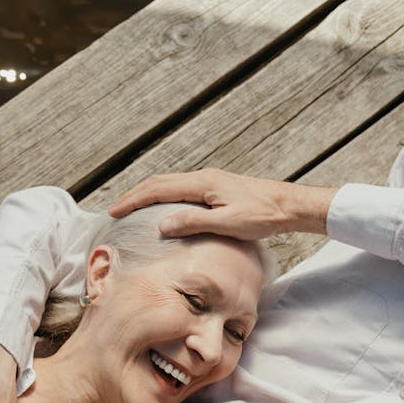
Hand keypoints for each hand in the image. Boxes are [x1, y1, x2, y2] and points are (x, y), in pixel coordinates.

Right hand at [109, 168, 334, 240]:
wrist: (289, 205)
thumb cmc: (263, 216)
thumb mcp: (228, 223)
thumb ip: (195, 223)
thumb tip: (162, 225)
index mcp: (202, 184)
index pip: (158, 189)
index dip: (133, 199)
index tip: (114, 211)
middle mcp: (203, 177)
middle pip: (159, 182)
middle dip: (134, 194)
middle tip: (115, 208)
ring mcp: (210, 181)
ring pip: (169, 183)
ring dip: (147, 193)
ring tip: (132, 206)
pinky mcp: (216, 187)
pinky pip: (180, 188)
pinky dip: (163, 195)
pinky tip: (162, 207)